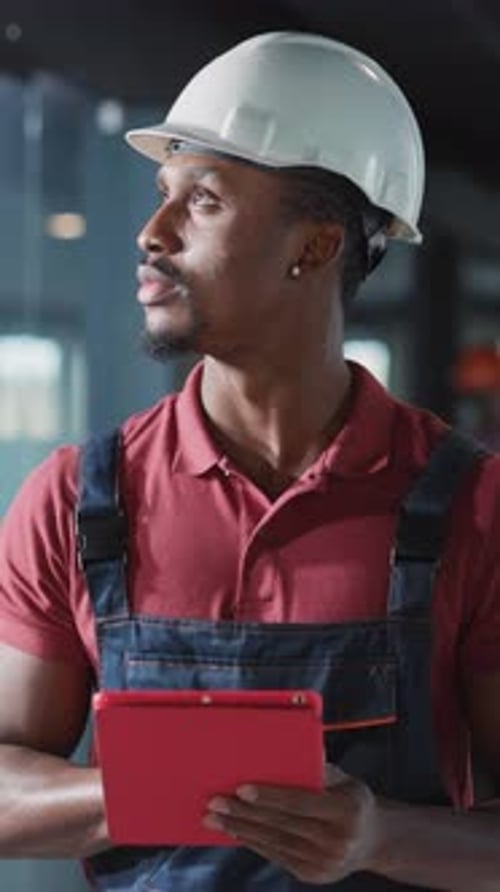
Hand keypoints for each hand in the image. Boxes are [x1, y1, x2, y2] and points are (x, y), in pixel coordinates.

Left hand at [203, 764, 380, 884]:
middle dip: (244, 813)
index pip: (300, 802)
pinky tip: (233, 830)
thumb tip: (294, 743)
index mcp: (346, 810)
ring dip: (239, 829)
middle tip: (214, 802)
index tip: (241, 789)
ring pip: (274, 842)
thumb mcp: (344, 779)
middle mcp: (337, 840)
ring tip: (212, 818)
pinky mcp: (312, 875)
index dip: (270, 796)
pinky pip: (276, 855)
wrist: (374, 841)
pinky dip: (252, 841)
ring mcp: (324, 863)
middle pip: (281, 824)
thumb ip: (319, 767)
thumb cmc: (351, 799)